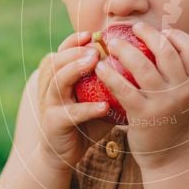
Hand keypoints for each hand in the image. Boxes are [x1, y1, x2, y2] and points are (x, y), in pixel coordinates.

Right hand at [36, 31, 110, 171]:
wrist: (64, 153)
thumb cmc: (85, 121)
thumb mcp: (95, 97)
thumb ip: (109, 82)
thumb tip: (140, 63)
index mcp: (57, 76)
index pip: (61, 51)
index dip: (73, 41)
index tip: (92, 34)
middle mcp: (49, 87)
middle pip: (55, 61)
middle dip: (75, 52)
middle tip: (96, 49)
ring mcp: (49, 105)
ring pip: (57, 82)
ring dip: (75, 71)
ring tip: (95, 64)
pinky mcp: (54, 124)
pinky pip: (70, 114)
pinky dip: (87, 109)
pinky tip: (104, 106)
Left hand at [93, 22, 188, 168]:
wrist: (168, 157)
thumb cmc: (172, 121)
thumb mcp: (185, 97)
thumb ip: (181, 75)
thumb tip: (169, 43)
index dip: (177, 35)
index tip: (163, 31)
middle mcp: (183, 91)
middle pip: (166, 51)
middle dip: (148, 34)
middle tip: (133, 28)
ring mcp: (164, 103)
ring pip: (143, 65)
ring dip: (125, 49)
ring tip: (112, 43)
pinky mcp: (144, 115)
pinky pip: (124, 88)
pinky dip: (110, 74)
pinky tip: (100, 67)